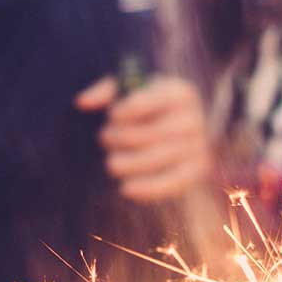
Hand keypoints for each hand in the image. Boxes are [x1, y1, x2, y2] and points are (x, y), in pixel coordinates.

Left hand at [77, 74, 211, 203]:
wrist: (181, 130)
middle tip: (104, 139)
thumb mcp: (130, 92)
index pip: (147, 103)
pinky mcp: (198, 170)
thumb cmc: (147, 107)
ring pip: (157, 159)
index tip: (111, 116)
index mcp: (179, 92)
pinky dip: (147, 189)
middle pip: (150, 133)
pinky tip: (125, 189)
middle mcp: (194, 118)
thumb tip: (82, 102)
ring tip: (111, 163)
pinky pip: (172, 183)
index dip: (122, 112)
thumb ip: (106, 92)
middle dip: (119, 138)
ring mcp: (199, 145)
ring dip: (127, 164)